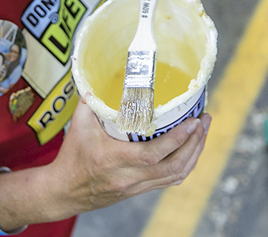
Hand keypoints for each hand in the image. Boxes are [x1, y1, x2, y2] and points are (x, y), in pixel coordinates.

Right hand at [49, 99, 210, 215]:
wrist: (64, 192)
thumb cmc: (72, 156)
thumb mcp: (78, 125)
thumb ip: (90, 100)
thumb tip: (99, 75)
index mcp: (115, 159)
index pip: (154, 153)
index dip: (178, 139)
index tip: (193, 122)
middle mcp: (129, 176)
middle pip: (173, 166)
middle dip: (195, 143)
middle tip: (204, 121)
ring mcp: (136, 186)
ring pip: (176, 175)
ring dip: (194, 154)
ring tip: (202, 132)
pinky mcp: (139, 191)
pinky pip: (169, 180)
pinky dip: (185, 165)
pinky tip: (191, 150)